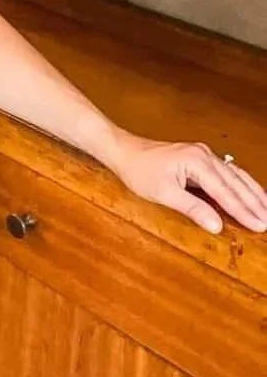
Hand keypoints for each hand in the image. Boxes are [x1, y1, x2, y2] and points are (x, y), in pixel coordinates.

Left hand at [109, 133, 266, 235]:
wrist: (124, 150)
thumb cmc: (139, 171)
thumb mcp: (163, 193)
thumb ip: (192, 208)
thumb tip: (217, 226)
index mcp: (197, 162)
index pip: (225, 192)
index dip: (243, 211)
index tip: (259, 225)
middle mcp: (205, 154)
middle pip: (236, 182)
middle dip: (255, 203)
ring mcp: (204, 153)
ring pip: (235, 175)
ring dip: (253, 193)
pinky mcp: (201, 156)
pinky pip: (228, 171)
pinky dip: (241, 184)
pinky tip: (251, 192)